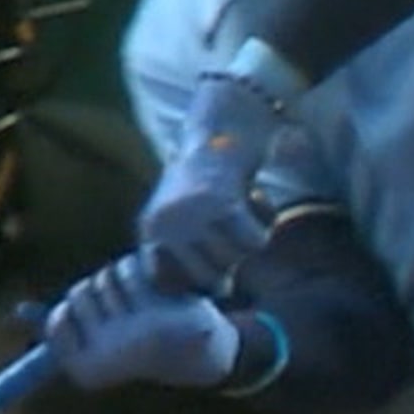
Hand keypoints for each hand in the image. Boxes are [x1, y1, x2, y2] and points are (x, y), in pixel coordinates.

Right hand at [37, 252, 239, 390]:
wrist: (208, 352)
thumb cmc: (142, 343)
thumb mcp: (97, 339)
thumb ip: (60, 327)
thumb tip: (14, 314)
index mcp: (86, 370)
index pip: (56, 320)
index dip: (76, 309)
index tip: (99, 317)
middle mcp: (105, 356)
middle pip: (80, 292)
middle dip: (100, 289)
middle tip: (126, 306)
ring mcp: (131, 336)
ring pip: (106, 277)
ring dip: (123, 277)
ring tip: (146, 298)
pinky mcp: (157, 313)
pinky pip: (132, 269)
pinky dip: (144, 268)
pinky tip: (161, 286)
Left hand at [140, 64, 287, 292]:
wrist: (221, 123)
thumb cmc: (209, 179)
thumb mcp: (186, 220)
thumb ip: (192, 256)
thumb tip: (220, 290)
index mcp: (149, 232)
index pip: (167, 286)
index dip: (194, 281)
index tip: (211, 261)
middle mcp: (163, 226)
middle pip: (207, 279)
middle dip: (228, 264)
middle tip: (232, 232)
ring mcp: (189, 215)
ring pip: (233, 262)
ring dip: (247, 242)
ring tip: (242, 210)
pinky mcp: (220, 202)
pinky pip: (254, 242)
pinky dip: (264, 225)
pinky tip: (256, 199)